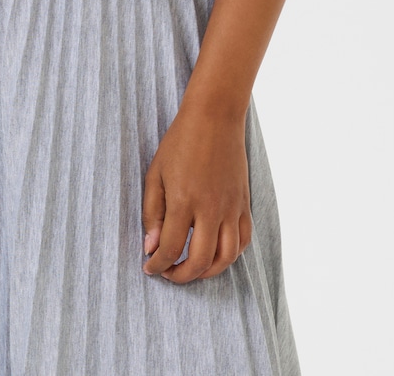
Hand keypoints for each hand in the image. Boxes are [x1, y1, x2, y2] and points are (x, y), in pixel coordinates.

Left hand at [141, 103, 251, 283]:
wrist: (214, 117)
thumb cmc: (180, 142)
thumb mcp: (156, 173)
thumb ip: (152, 213)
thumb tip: (151, 247)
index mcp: (184, 200)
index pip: (171, 249)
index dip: (157, 265)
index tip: (149, 266)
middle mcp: (210, 209)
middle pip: (201, 262)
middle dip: (182, 276)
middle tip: (168, 273)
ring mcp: (231, 207)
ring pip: (227, 258)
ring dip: (208, 272)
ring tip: (192, 267)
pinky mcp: (244, 203)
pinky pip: (244, 241)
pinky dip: (231, 255)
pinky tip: (215, 252)